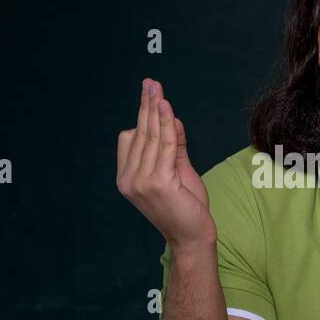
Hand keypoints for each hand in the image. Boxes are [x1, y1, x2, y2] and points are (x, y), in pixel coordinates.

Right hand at [116, 78, 216, 251]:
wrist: (193, 238)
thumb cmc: (186, 208)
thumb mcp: (178, 172)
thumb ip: (174, 147)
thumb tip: (172, 118)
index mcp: (126, 178)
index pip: (131, 139)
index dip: (142, 115)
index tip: (151, 94)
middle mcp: (128, 180)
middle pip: (140, 134)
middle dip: (147, 105)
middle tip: (150, 82)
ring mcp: (140, 182)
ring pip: (152, 137)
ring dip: (156, 110)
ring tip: (158, 89)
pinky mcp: (158, 183)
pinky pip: (164, 145)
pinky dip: (167, 124)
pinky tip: (167, 107)